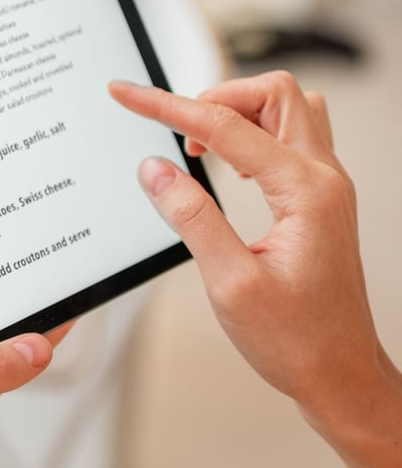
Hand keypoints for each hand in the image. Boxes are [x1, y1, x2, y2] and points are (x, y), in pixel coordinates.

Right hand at [109, 72, 401, 467]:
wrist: (338, 374)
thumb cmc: (296, 339)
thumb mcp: (230, 282)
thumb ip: (192, 217)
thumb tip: (156, 169)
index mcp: (305, 193)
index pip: (227, 126)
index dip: (168, 106)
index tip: (129, 95)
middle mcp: (324, 179)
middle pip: (274, 94)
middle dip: (215, 96)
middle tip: (173, 125)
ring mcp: (326, 187)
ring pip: (288, 109)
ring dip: (240, 111)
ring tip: (199, 142)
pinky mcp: (319, 199)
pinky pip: (291, 137)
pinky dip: (253, 133)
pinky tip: (226, 162)